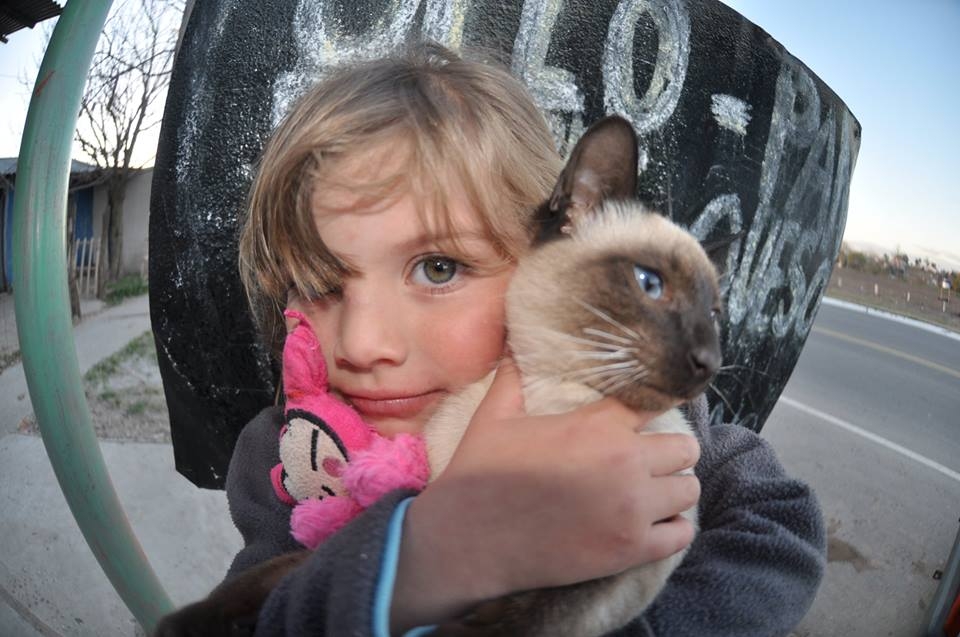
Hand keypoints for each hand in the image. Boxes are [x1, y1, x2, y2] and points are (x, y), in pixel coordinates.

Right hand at [390, 357, 699, 630]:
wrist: (467, 540)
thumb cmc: (479, 473)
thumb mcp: (495, 415)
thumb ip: (515, 376)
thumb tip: (514, 341)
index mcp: (597, 425)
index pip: (655, 404)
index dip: (651, 410)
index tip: (644, 419)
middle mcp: (625, 462)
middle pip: (685, 449)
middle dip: (671, 452)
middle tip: (651, 459)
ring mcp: (632, 509)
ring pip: (689, 490)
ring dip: (673, 489)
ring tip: (654, 491)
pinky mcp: (631, 549)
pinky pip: (681, 535)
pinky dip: (673, 529)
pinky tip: (655, 524)